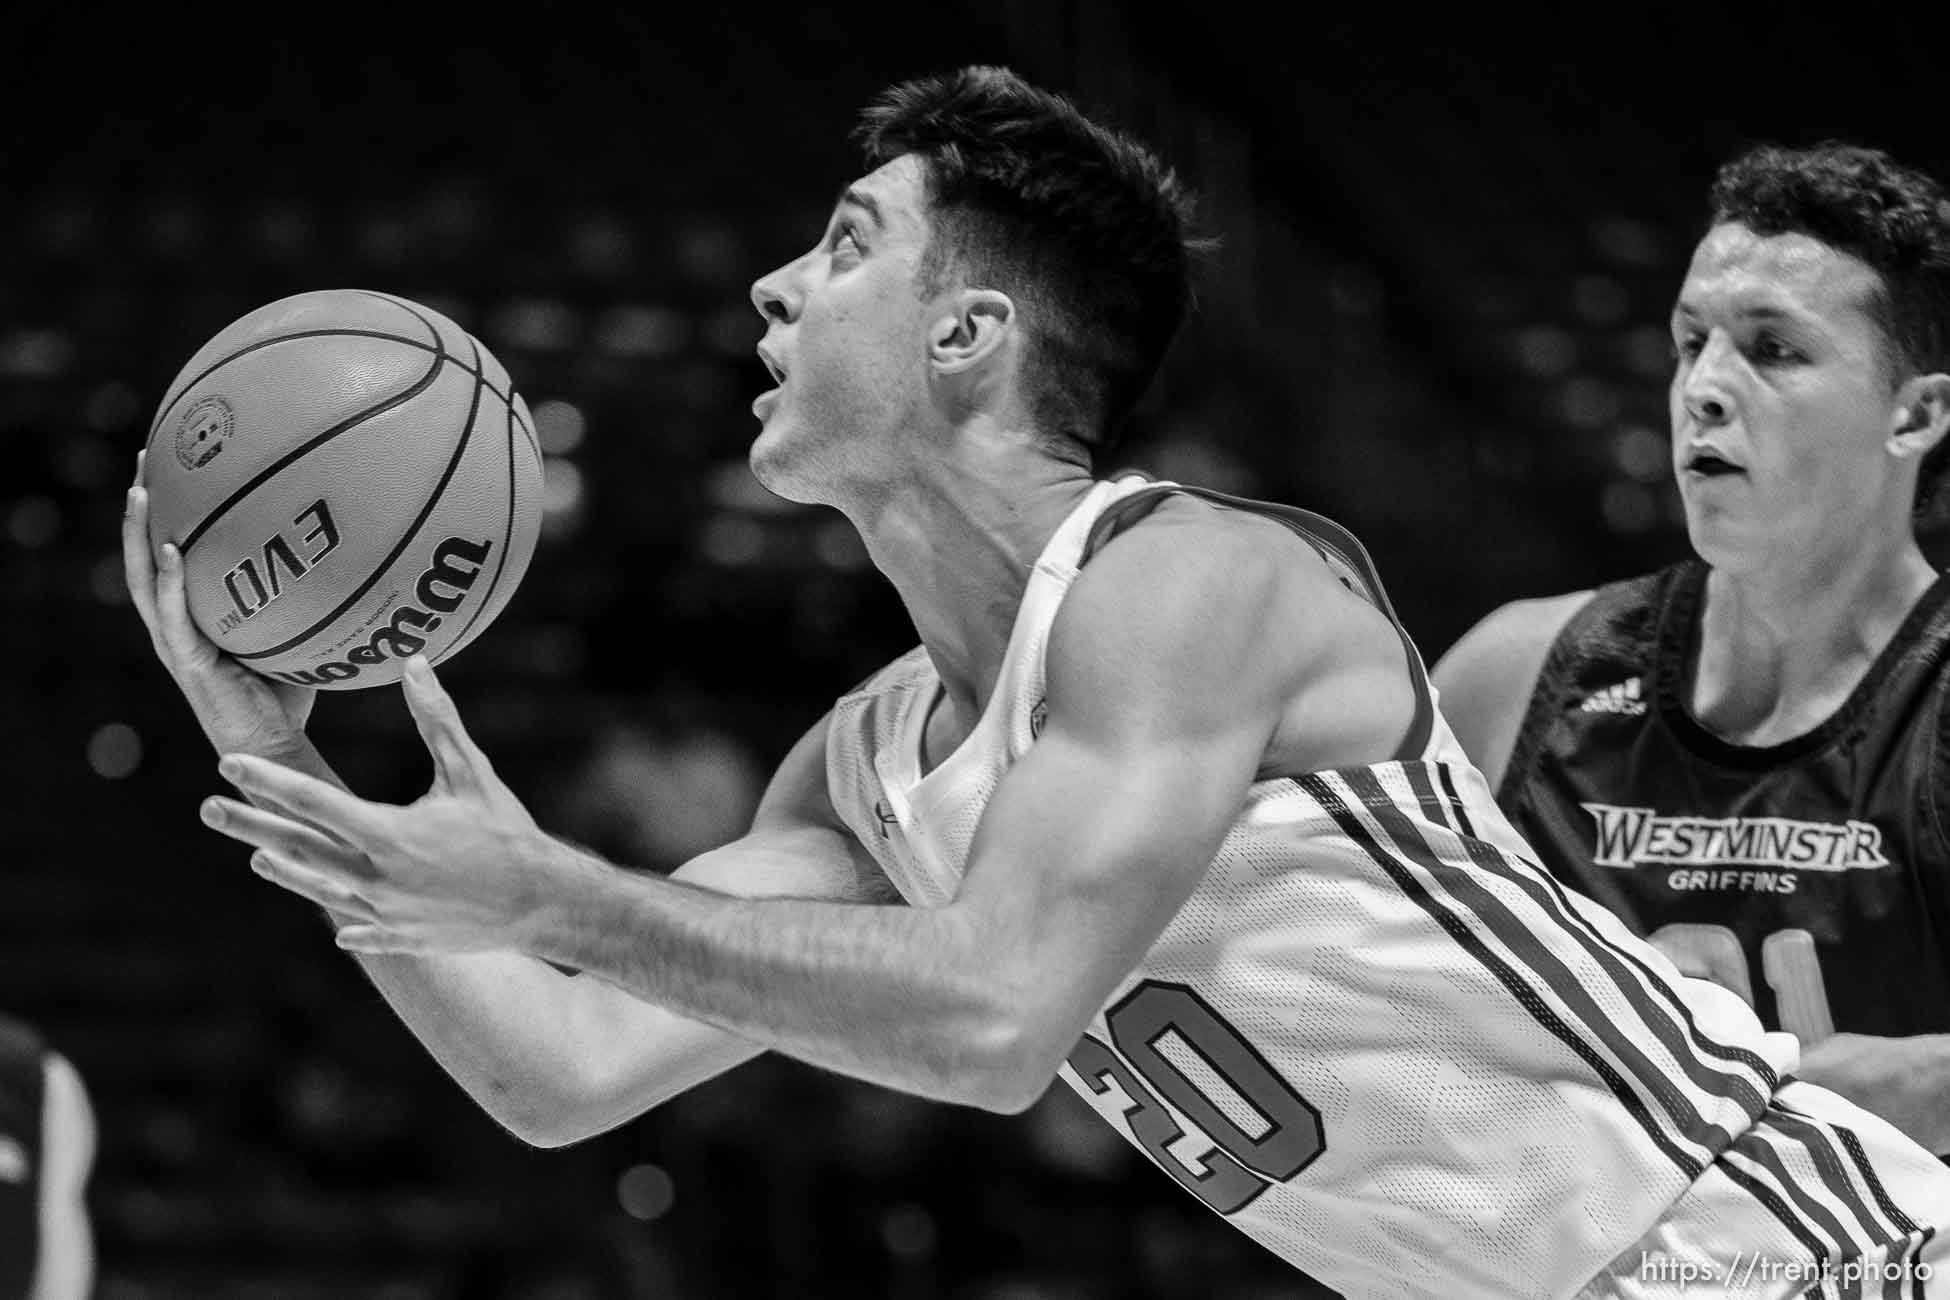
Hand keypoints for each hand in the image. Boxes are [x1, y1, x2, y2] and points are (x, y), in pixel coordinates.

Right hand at [123, 450, 314, 758]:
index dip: (166, 511)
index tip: (171, 462)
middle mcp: (176, 623)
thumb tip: (354, 545)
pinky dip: (170, 582)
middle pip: (145, 554)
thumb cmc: (292, 690)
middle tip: (148, 457)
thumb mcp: (297, 630)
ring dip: (139, 534)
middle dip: (142, 507)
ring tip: (142, 491)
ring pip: (144, 579)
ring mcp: (175, 642)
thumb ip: (306, 595)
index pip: (170, 552)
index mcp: (195, 614)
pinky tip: (170, 549)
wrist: (278, 745)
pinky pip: (173, 617)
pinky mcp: (187, 662)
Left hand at [201, 655, 558, 954]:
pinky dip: (343, 919)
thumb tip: (414, 664)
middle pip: (298, 846)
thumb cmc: (508, 831)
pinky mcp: (403, 936)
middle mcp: (375, 876)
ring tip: (254, 854)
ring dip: (284, 869)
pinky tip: (330, 919)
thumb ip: (436, 719)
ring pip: (320, 888)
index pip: (311, 800)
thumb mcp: (470, 771)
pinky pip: (362, 928)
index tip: (229, 762)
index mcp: (387, 833)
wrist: (541, 903)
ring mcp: (384, 912)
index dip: (267, 779)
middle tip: (207, 808)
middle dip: (250, 824)